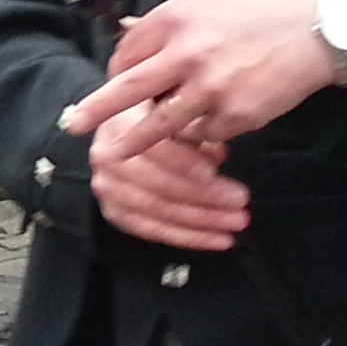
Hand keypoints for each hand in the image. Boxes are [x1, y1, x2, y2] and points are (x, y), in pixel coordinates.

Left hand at [65, 0, 346, 155]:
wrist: (322, 27)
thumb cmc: (265, 6)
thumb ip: (169, 19)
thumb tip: (129, 30)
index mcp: (177, 18)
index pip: (129, 51)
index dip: (117, 69)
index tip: (113, 81)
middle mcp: (188, 54)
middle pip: (130, 90)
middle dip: (96, 112)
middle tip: (72, 126)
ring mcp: (212, 89)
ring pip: (164, 124)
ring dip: (144, 137)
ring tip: (121, 150)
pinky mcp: (237, 116)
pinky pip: (204, 133)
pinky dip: (200, 132)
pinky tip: (210, 122)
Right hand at [89, 129, 250, 250]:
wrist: (128, 130)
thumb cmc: (159, 113)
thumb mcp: (176, 106)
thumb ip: (194, 127)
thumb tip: (217, 155)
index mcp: (118, 124)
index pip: (154, 149)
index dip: (184, 163)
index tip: (216, 172)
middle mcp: (105, 158)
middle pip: (156, 185)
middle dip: (203, 197)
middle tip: (240, 200)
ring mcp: (107, 189)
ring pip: (157, 211)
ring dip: (201, 221)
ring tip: (236, 222)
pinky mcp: (115, 212)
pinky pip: (152, 231)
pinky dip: (188, 237)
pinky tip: (218, 239)